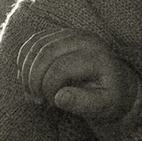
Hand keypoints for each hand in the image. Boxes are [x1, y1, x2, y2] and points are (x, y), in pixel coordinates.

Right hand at [16, 26, 141, 129]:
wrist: (117, 85)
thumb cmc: (109, 98)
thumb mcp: (103, 106)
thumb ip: (83, 104)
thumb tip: (59, 97)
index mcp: (96, 57)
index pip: (60, 68)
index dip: (48, 88)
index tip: (50, 104)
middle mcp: (85, 39)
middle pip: (45, 54)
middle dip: (34, 80)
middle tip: (36, 100)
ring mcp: (71, 33)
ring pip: (35, 46)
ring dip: (26, 71)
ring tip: (32, 93)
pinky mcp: (60, 34)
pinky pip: (33, 42)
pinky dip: (24, 60)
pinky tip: (28, 80)